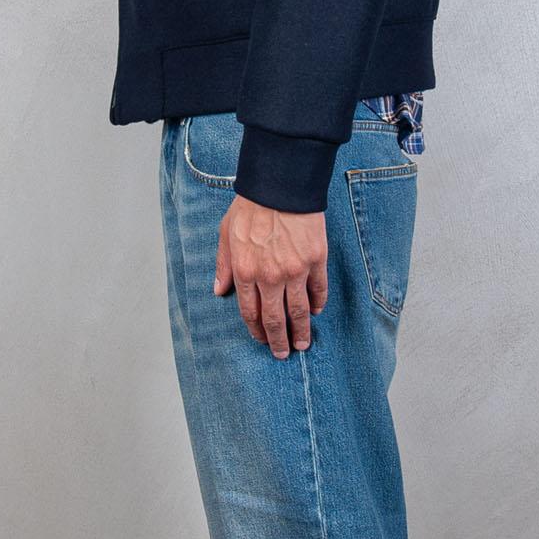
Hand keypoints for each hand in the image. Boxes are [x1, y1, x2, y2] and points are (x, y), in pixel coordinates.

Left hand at [214, 194, 328, 356]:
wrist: (281, 185)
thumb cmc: (251, 207)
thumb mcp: (226, 234)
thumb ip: (223, 265)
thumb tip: (219, 290)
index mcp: (245, 272)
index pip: (251, 312)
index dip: (257, 331)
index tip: (262, 340)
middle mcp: (269, 276)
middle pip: (275, 319)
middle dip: (279, 340)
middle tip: (283, 353)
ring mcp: (295, 270)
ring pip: (299, 311)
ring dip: (301, 331)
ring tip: (303, 344)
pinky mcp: (316, 260)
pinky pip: (318, 290)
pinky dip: (318, 304)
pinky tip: (317, 311)